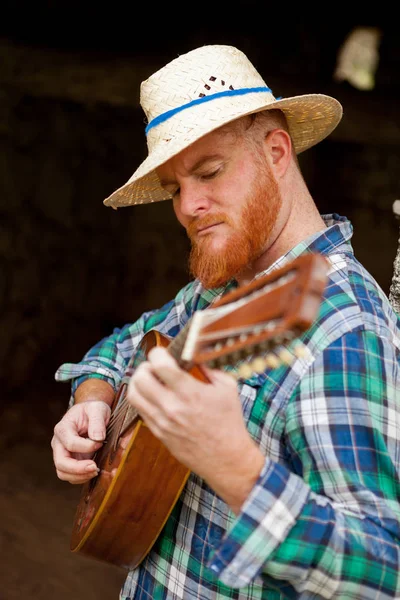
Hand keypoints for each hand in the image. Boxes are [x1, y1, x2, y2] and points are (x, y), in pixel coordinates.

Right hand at [51, 401, 110, 483]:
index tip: (100, 442)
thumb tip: (97, 438)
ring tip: (96, 471)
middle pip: (61, 462)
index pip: (70, 443)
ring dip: (79, 476)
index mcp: (63, 428)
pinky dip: (81, 478)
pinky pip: (70, 476)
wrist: (89, 413)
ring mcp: (62, 453)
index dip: (86, 446)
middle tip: (95, 468)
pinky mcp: (69, 461)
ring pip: (63, 473)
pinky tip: (94, 472)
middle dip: (78, 469)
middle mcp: (58, 443)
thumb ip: (97, 421)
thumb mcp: (97, 408)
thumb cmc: (92, 410)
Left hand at [126, 347, 263, 512]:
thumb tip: (195, 357)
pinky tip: (155, 397)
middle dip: (145, 366)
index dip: (157, 353)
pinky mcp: (158, 433)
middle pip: (140, 378)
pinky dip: (143, 399)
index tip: (162, 352)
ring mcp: (162, 422)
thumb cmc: (230, 423)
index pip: (159, 365)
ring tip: (150, 380)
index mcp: (190, 392)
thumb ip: (210, 369)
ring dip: (138, 382)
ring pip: (133, 395)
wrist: (227, 459)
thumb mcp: (227, 388)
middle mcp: (172, 407)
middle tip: (155, 366)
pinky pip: (140, 411)